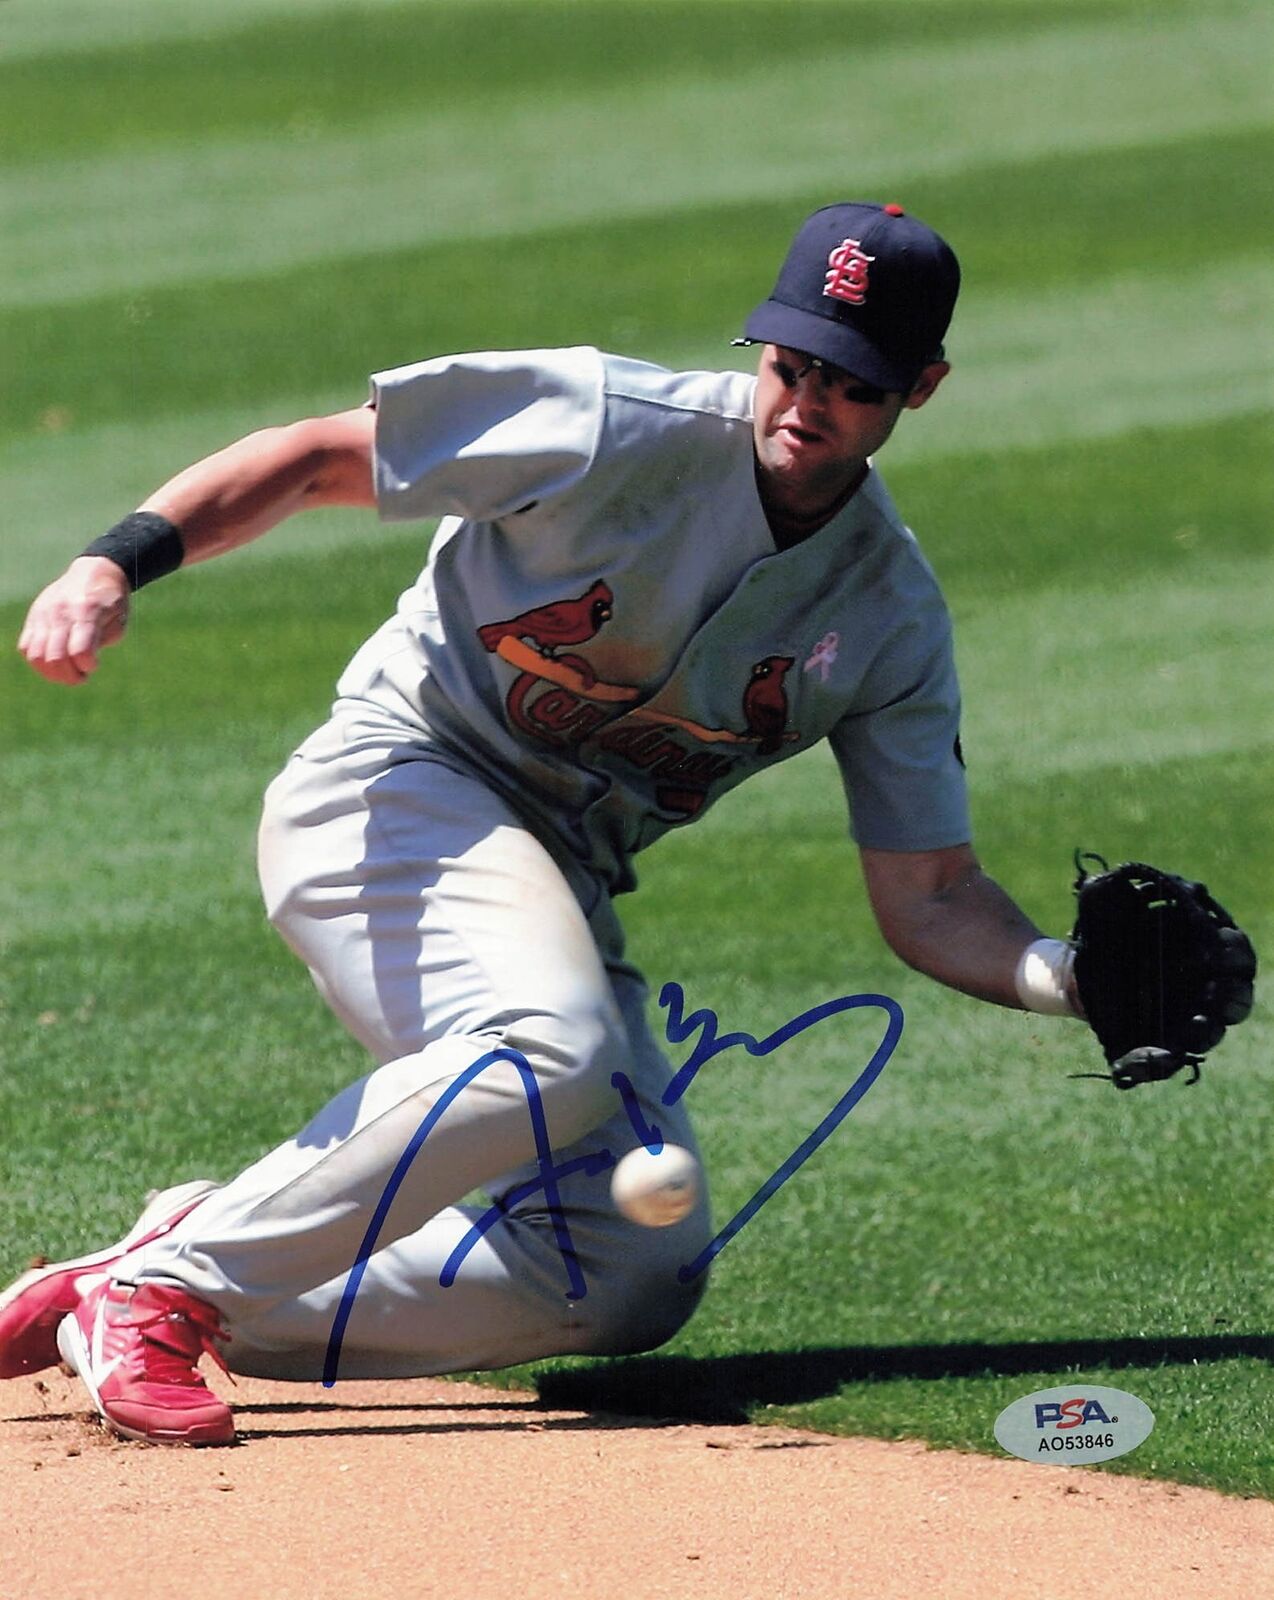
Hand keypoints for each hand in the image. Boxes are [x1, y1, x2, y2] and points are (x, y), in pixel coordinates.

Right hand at [17, 556, 130, 684]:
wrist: (93, 572)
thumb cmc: (111, 601)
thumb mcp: (118, 621)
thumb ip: (101, 642)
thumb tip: (82, 664)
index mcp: (86, 612)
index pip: (80, 651)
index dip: (87, 666)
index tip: (94, 666)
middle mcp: (61, 612)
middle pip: (55, 657)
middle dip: (69, 676)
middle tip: (81, 677)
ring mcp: (43, 614)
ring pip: (36, 655)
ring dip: (51, 673)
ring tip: (67, 672)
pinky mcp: (34, 616)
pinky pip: (25, 647)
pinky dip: (38, 661)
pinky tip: (55, 661)